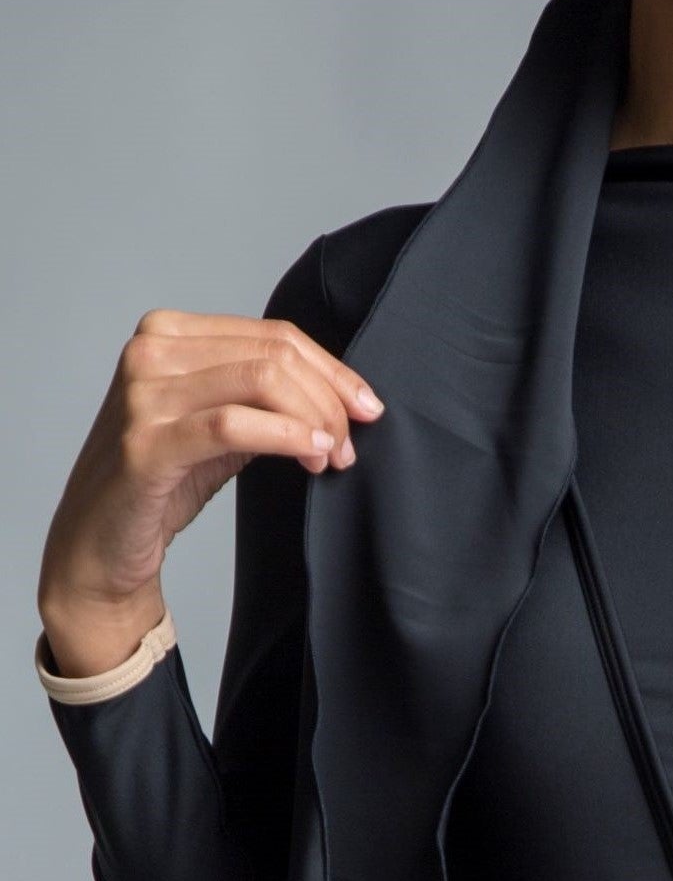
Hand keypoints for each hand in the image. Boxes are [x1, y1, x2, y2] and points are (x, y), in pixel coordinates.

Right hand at [37, 307, 385, 671]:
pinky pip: (234, 425)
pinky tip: (312, 453)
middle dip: (329, 398)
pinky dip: (287, 435)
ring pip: (260, 381)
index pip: (273, 336)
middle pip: (273, 356)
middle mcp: (149, 353)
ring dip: (315, 419)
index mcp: (167, 333)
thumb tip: (344, 393)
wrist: (98, 547)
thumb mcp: (219, 422)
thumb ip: (264, 394)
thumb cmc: (163, 481)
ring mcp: (142, 395)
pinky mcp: (145, 443)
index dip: (332, 370)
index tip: (367, 406)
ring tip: (333, 456)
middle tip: (350, 443)